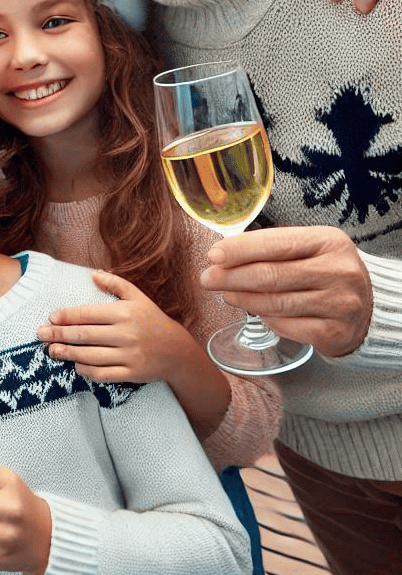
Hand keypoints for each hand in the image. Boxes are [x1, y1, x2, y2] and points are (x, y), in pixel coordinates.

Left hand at [37, 271, 192, 383]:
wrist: (177, 350)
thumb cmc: (152, 320)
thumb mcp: (137, 297)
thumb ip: (115, 284)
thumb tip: (93, 274)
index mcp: (124, 313)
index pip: (88, 314)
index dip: (67, 316)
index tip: (51, 318)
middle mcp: (126, 334)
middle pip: (85, 335)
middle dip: (59, 335)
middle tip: (41, 334)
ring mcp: (129, 355)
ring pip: (91, 355)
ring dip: (68, 353)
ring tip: (52, 351)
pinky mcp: (132, 373)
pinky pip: (104, 374)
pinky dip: (87, 371)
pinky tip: (75, 365)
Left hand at [201, 226, 372, 357]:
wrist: (368, 307)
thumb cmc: (324, 270)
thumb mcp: (308, 248)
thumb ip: (271, 247)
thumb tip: (223, 254)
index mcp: (329, 241)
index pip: (275, 243)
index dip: (239, 250)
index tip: (213, 255)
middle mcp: (339, 272)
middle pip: (270, 275)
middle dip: (231, 277)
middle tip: (207, 278)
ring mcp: (339, 304)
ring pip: (275, 303)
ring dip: (241, 298)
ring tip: (224, 293)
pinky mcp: (334, 332)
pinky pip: (286, 326)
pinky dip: (265, 318)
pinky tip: (254, 310)